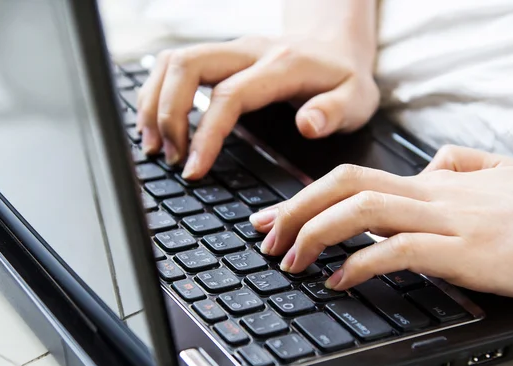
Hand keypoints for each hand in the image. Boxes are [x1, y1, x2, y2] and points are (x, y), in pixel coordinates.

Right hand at [136, 35, 378, 178]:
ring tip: (155, 145)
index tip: (192, 170)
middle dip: (167, 114)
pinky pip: (176, 65)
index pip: (229, 96)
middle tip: (170, 158)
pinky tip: (158, 124)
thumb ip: (335, 112)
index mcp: (282, 65)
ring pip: (173, 61)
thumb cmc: (344, 80)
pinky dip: (158, 93)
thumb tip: (307, 125)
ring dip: (154, 103)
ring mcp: (230, 50)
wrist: (335, 48)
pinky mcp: (220, 56)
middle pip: (187, 66)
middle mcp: (249, 50)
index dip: (205, 135)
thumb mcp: (357, 100)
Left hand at [249, 145, 512, 300]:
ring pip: (363, 212)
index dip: (306, 194)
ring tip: (290, 261)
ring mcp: (445, 221)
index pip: (352, 177)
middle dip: (295, 210)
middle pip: (344, 186)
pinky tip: (339, 280)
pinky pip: (399, 250)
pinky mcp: (464, 251)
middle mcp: (429, 195)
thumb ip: (460, 164)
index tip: (276, 216)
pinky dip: (361, 263)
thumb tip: (429, 165)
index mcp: (431, 182)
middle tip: (264, 236)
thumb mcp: (499, 173)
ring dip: (316, 235)